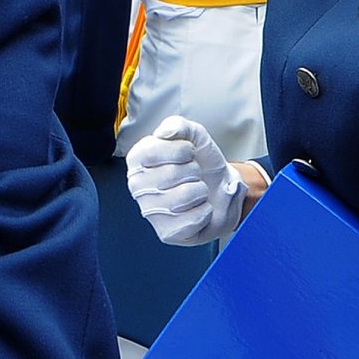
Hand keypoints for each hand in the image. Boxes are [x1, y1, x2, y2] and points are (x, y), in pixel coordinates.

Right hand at [125, 115, 260, 245]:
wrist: (220, 190)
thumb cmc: (203, 165)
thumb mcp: (194, 136)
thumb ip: (178, 126)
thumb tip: (164, 133)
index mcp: (138, 160)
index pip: (156, 150)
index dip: (182, 150)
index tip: (188, 153)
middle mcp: (138, 186)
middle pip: (173, 174)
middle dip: (194, 172)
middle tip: (192, 175)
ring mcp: (149, 211)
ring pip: (186, 196)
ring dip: (201, 192)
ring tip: (196, 191)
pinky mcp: (165, 232)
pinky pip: (194, 218)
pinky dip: (204, 212)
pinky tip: (197, 208)